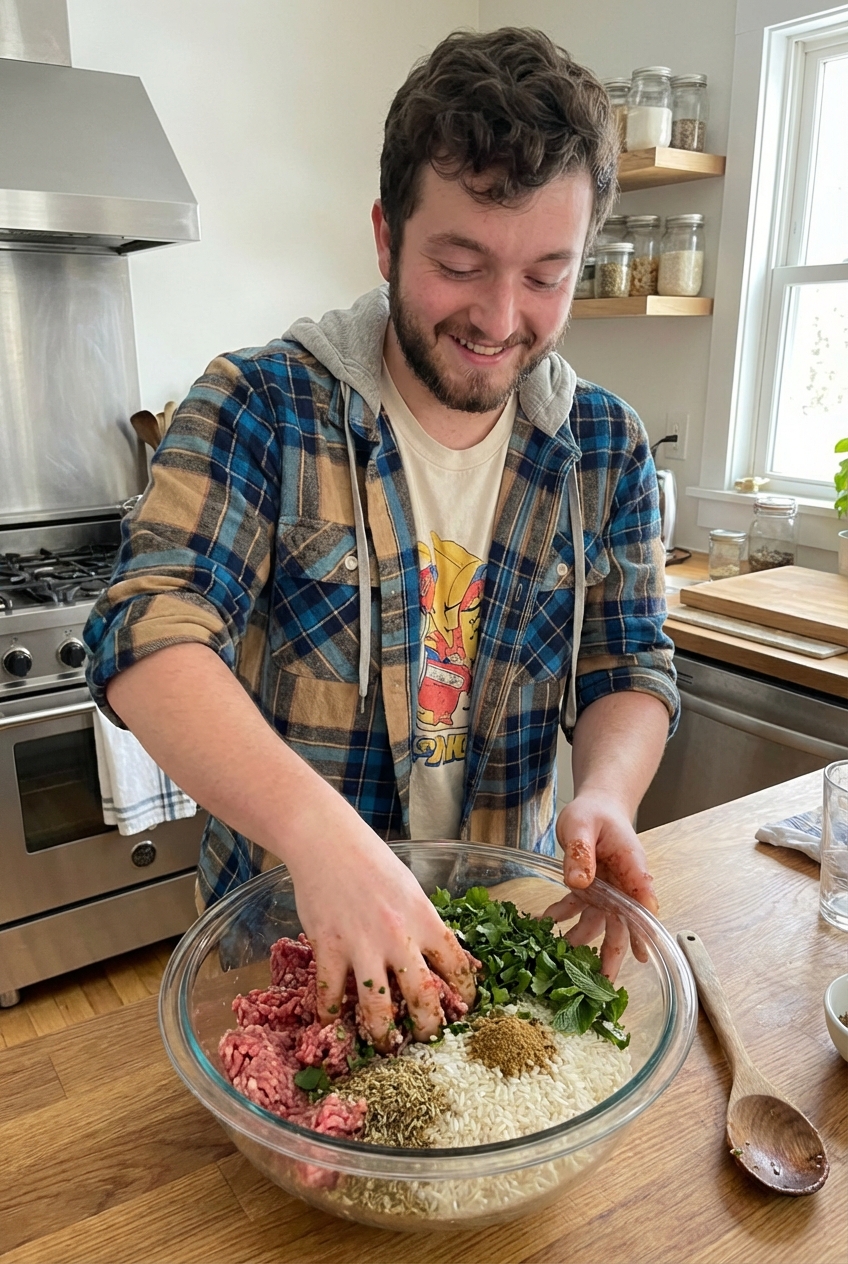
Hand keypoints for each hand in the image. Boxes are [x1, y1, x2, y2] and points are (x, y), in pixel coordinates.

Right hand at [285, 819, 475, 1052]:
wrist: (326, 842)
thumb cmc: (370, 860)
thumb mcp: (409, 888)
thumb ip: (422, 922)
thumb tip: (439, 954)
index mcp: (424, 918)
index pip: (456, 964)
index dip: (465, 992)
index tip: (465, 1008)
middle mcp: (398, 936)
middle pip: (422, 997)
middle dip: (428, 1028)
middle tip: (427, 1041)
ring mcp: (361, 945)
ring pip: (377, 1007)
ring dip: (383, 1034)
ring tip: (385, 1046)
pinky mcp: (328, 949)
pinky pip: (330, 994)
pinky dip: (331, 1014)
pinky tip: (333, 1022)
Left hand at [543, 790, 656, 981]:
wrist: (596, 806)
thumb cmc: (595, 813)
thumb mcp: (582, 825)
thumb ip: (580, 851)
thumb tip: (579, 882)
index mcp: (631, 867)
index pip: (643, 900)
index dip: (643, 928)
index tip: (642, 954)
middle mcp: (623, 885)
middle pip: (624, 924)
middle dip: (614, 954)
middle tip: (603, 983)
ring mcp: (607, 891)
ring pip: (599, 925)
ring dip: (581, 942)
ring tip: (560, 962)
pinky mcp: (589, 891)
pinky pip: (576, 911)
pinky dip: (560, 919)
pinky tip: (542, 925)